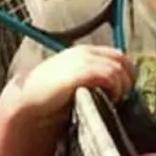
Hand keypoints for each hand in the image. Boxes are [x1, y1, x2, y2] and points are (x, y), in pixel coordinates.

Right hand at [15, 45, 134, 126]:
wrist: (28, 103)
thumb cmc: (50, 97)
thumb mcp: (73, 80)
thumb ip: (92, 75)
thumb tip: (117, 80)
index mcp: (82, 52)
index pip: (117, 54)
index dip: (127, 71)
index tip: (124, 89)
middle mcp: (83, 52)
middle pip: (121, 59)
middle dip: (128, 79)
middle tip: (122, 96)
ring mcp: (81, 61)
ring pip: (118, 68)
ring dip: (122, 86)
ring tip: (115, 99)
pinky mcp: (80, 73)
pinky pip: (109, 75)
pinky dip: (115, 88)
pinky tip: (110, 99)